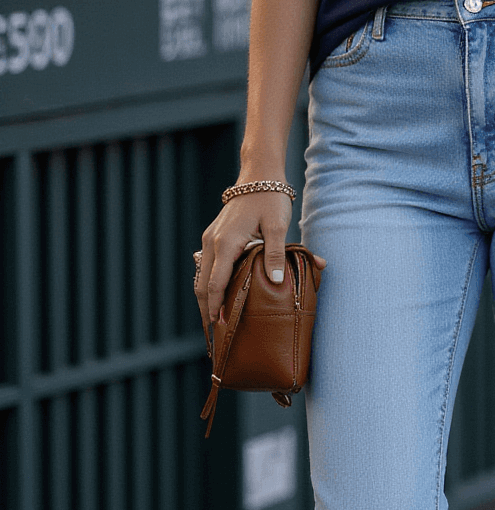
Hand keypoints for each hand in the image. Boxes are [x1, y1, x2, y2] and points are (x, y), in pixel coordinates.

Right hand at [194, 191, 323, 329]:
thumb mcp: (278, 227)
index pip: (215, 284)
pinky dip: (208, 284)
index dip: (216, 307)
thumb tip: (275, 282)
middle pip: (202, 285)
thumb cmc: (270, 201)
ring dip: (206, 298)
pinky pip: (206, 266)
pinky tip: (218, 296)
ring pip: (201, 276)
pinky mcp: (213, 237)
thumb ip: (276, 255)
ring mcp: (210, 239)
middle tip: (213, 333)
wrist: (259, 176)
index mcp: (226, 243)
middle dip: (206, 310)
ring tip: (213, 320)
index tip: (219, 327)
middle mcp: (212, 243)